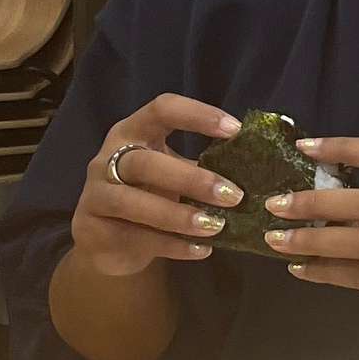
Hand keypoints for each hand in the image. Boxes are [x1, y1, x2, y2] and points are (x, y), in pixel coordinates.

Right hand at [71, 94, 245, 275]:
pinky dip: (173, 245)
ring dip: (178, 215)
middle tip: (234, 195)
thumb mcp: (175, 174)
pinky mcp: (94, 230)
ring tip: (216, 226)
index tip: (235, 130)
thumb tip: (264, 168)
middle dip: (191, 178)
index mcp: (133, 133)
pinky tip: (202, 250)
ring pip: (131, 202)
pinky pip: (135, 237)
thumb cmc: (152, 195)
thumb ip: (206, 167)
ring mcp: (96, 195)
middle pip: (144, 161)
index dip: (196, 115)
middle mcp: (108, 159)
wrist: (110, 240)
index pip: (160, 110)